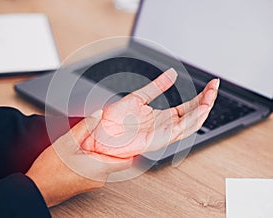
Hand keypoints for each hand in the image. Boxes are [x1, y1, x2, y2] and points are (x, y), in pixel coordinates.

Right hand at [26, 112, 131, 206]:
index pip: (128, 160)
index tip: (128, 137)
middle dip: (110, 146)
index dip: (130, 148)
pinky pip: (96, 169)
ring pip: (104, 163)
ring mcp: (93, 182)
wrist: (36, 189)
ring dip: (99, 152)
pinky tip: (81, 152)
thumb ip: (85, 127)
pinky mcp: (86, 183)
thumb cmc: (49, 171)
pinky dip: (92, 159)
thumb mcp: (67, 142)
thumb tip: (98, 115)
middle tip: (105, 134)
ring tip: (89, 142)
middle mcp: (100, 178)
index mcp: (100, 168)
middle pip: (115, 160)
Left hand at [81, 68, 218, 157]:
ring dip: (203, 110)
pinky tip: (199, 109)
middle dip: (207, 101)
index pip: (189, 107)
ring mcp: (163, 133)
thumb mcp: (139, 96)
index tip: (211, 84)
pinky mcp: (157, 140)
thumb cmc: (115, 118)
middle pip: (194, 115)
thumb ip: (157, 86)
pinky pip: (179, 130)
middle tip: (215, 86)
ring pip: (191, 124)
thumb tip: (172, 74)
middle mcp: (166, 126)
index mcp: (163, 117)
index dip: (202, 96)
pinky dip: (191, 120)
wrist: (99, 132)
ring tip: (211, 96)